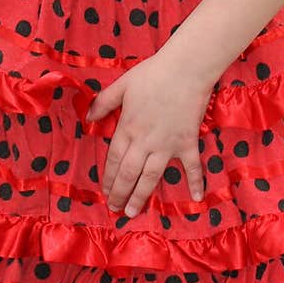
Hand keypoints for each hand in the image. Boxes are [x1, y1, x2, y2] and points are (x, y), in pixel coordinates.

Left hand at [85, 48, 212, 218]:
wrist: (185, 70)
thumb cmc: (152, 75)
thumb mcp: (121, 85)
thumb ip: (103, 103)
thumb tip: (87, 119)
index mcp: (127, 128)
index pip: (113, 159)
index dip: (108, 178)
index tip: (105, 192)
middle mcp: (144, 142)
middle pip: (129, 173)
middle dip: (120, 193)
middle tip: (116, 210)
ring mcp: (167, 145)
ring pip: (151, 177)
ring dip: (142, 196)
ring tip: (134, 212)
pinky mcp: (187, 143)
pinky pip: (191, 167)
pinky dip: (195, 182)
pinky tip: (196, 199)